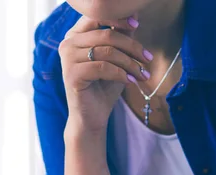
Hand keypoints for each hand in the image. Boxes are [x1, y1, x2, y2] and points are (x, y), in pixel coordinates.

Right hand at [59, 14, 152, 131]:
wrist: (92, 117)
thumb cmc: (103, 87)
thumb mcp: (116, 59)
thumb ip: (121, 37)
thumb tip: (134, 14)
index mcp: (75, 35)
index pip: (97, 16)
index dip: (118, 18)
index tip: (136, 25)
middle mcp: (67, 43)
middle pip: (107, 34)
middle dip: (132, 46)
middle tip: (148, 59)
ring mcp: (67, 59)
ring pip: (108, 51)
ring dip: (130, 63)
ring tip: (142, 75)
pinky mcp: (72, 75)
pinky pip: (103, 67)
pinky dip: (121, 74)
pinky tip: (131, 82)